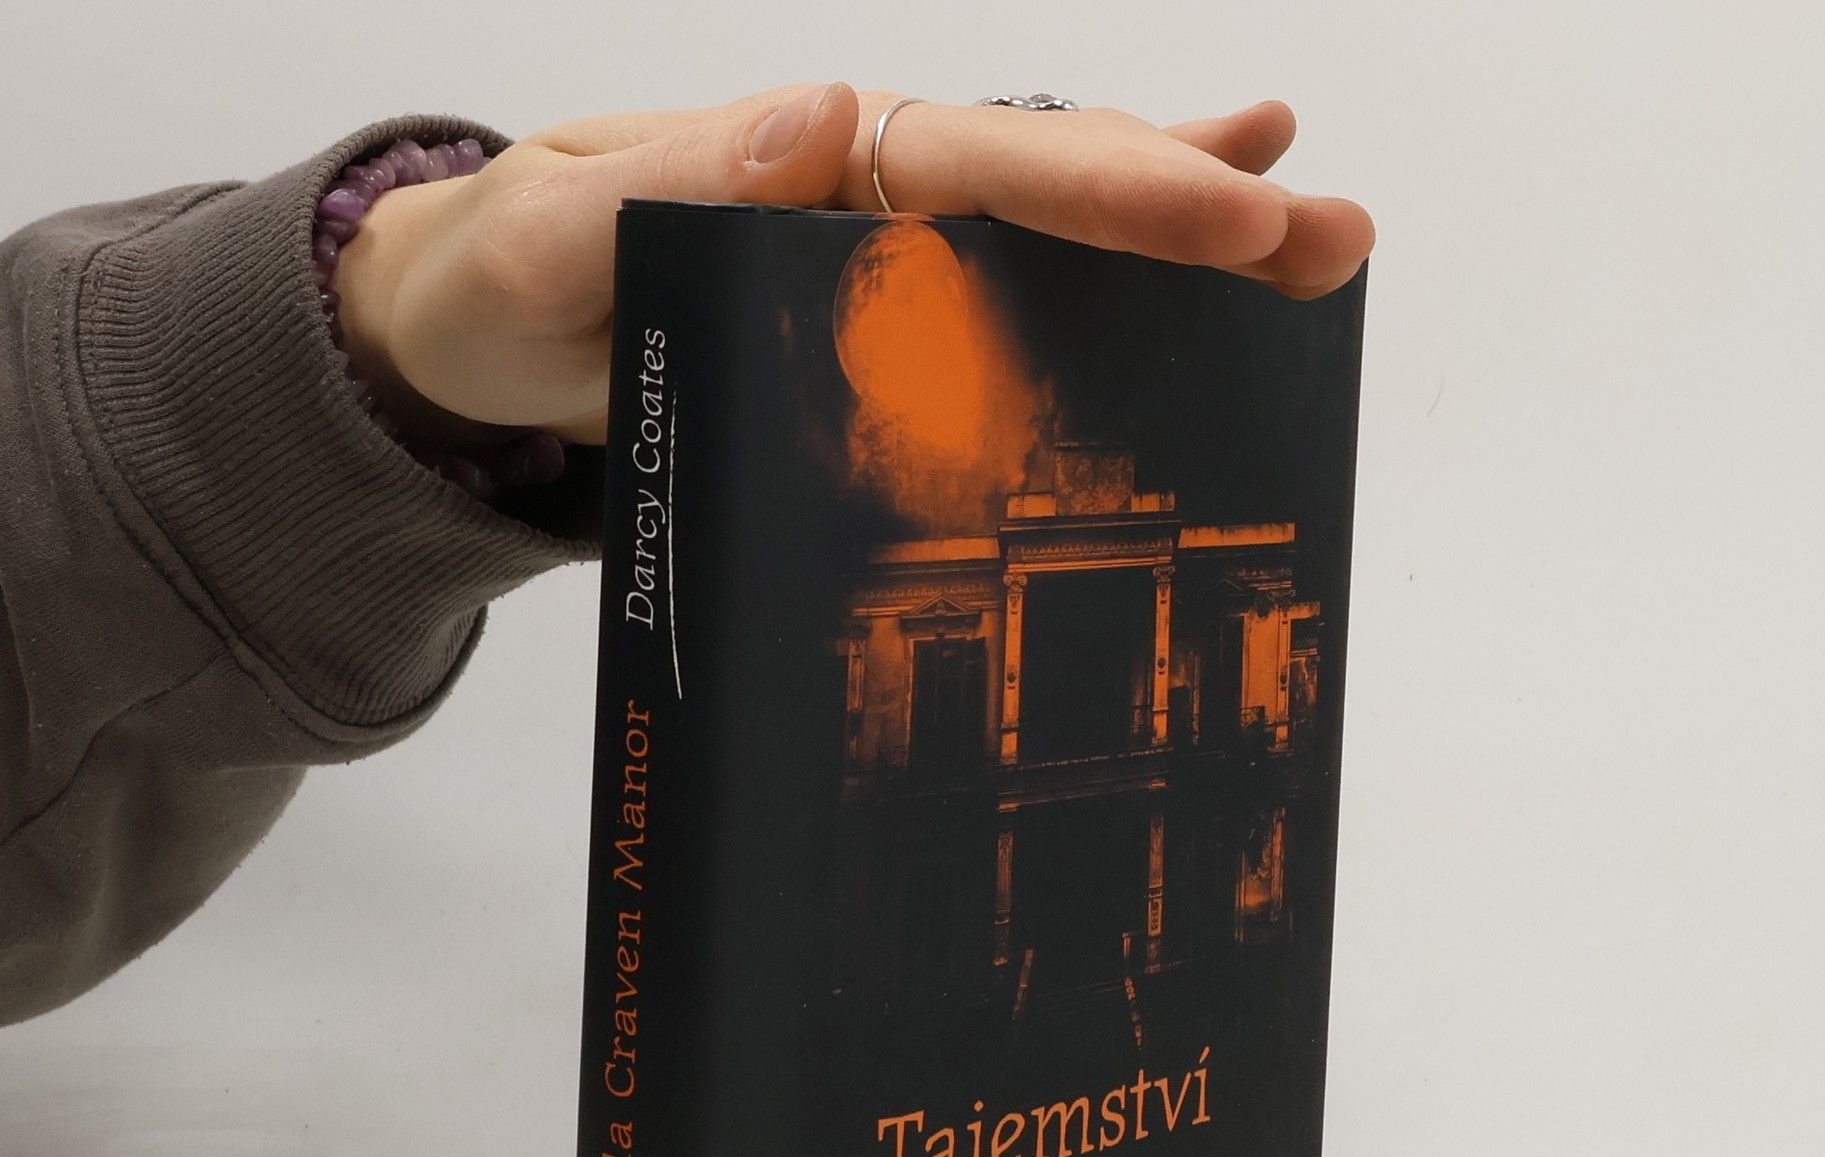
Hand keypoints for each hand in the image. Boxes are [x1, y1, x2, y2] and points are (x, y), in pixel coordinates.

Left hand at [334, 85, 1373, 447]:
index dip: (1113, 186)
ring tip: (1313, 243)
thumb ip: (676, 185)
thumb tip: (825, 119)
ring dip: (1187, 238)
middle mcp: (871, 193)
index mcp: (817, 161)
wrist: (469, 343)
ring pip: (1060, 234)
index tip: (1229, 210)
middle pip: (1060, 185)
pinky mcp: (878, 325)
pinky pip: (1005, 301)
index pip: (990, 166)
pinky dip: (1098, 286)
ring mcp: (884, 258)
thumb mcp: (559, 232)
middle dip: (1197, 207)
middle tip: (1330, 236)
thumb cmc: (504, 279)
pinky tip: (1188, 265)